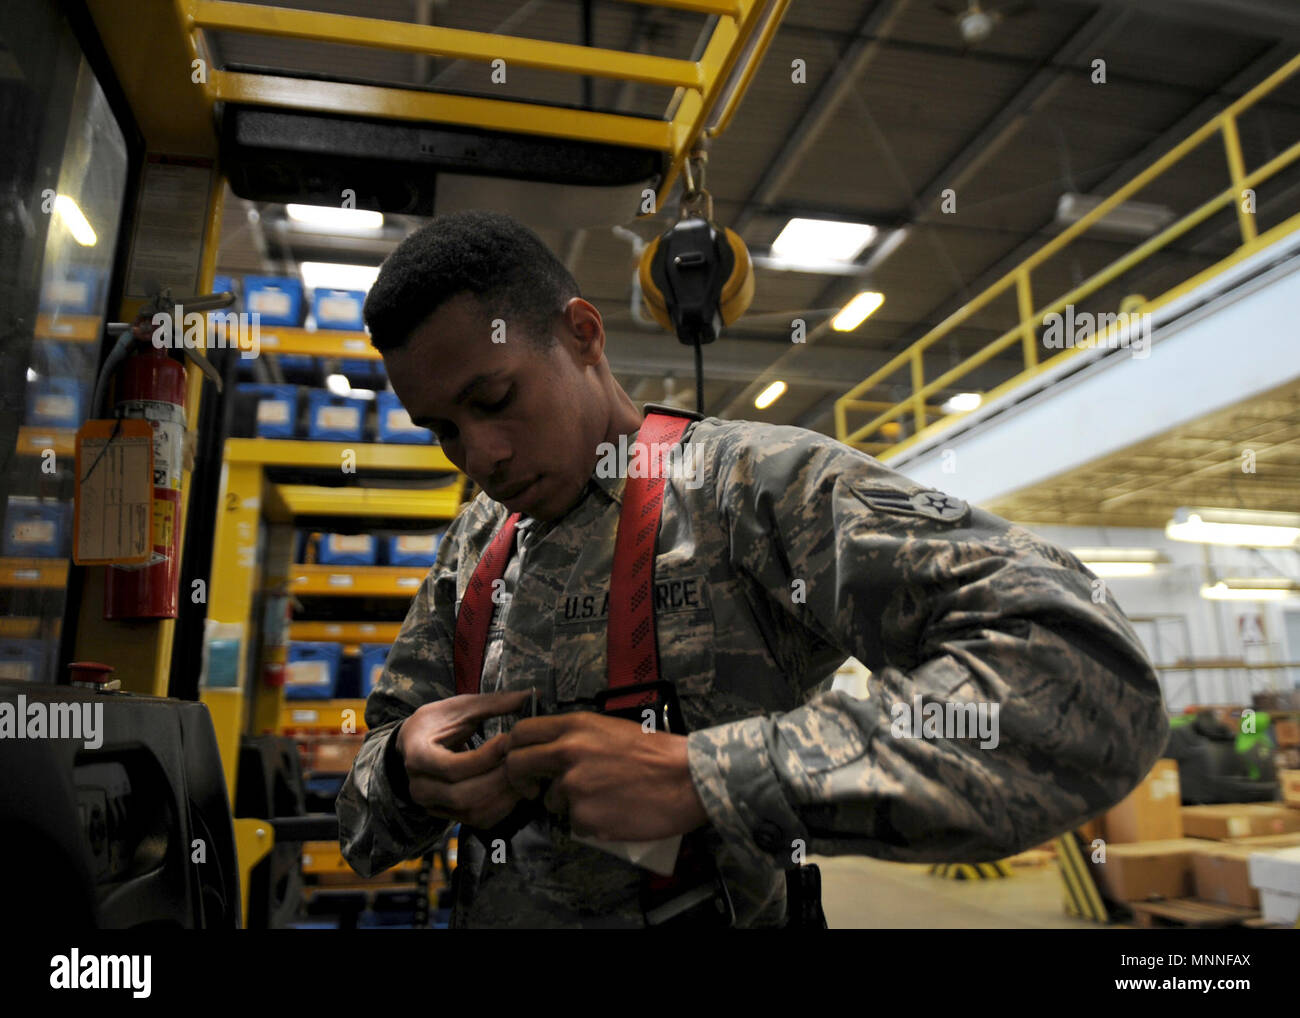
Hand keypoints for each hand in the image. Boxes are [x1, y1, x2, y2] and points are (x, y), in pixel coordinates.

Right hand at [396, 690, 531, 829]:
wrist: (416, 744)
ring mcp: (433, 805)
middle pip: (463, 795)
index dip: (484, 758)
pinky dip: (502, 807)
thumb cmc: (438, 722)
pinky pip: (478, 820)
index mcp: (417, 756)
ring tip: (525, 775)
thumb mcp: (460, 707)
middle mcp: (420, 787)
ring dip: (504, 796)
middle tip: (522, 761)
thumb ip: (492, 703)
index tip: (507, 741)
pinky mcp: (449, 815)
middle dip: (498, 779)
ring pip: (472, 812)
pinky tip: (517, 789)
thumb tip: (530, 695)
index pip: (452, 767)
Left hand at [504, 712, 708, 840]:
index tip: (523, 761)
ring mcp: (573, 787)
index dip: (514, 749)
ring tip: (603, 799)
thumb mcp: (611, 730)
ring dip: (569, 804)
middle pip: (517, 766)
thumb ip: (578, 738)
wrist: (686, 779)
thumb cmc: (656, 753)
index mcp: (576, 726)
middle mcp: (567, 753)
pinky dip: (591, 822)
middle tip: (533, 790)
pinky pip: (576, 822)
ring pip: (551, 801)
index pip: (521, 731)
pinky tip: (615, 813)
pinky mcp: (584, 816)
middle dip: (521, 781)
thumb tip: (554, 753)